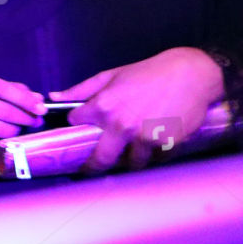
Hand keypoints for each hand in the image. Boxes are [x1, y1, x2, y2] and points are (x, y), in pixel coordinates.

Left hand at [53, 47, 224, 172]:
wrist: (189, 75)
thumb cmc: (147, 73)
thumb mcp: (110, 76)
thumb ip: (81, 89)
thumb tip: (54, 97)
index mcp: (104, 106)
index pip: (77, 124)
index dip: (75, 127)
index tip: (75, 133)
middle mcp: (122, 125)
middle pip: (101, 159)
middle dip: (93, 168)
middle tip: (90, 171)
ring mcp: (145, 137)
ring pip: (132, 163)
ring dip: (130, 161)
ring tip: (129, 156)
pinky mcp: (167, 144)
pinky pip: (156, 159)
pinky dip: (153, 156)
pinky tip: (154, 146)